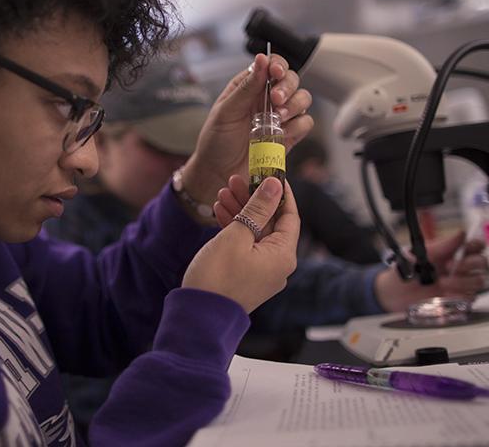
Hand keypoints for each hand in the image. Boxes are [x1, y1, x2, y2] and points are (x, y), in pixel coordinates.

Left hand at [181, 53, 313, 206]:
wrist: (218, 174)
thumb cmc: (216, 141)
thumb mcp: (226, 111)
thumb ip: (246, 87)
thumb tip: (261, 59)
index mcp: (249, 86)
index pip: (272, 65)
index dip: (278, 65)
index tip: (275, 73)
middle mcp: (267, 98)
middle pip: (292, 80)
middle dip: (287, 87)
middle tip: (275, 99)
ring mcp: (280, 117)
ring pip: (303, 99)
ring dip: (295, 105)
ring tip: (278, 117)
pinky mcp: (289, 136)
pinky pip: (305, 123)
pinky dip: (298, 126)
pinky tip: (283, 133)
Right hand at [182, 177, 299, 313]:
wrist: (198, 316)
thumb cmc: (217, 277)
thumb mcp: (237, 235)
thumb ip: (258, 208)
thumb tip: (275, 185)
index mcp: (283, 255)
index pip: (290, 215)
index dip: (280, 192)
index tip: (269, 173)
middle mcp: (277, 264)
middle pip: (271, 222)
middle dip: (253, 199)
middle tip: (236, 179)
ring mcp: (262, 271)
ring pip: (255, 232)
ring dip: (241, 211)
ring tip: (222, 192)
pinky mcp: (246, 275)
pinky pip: (246, 246)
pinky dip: (235, 228)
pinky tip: (220, 211)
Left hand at [374, 231, 488, 311]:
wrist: (393, 293)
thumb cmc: (406, 271)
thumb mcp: (421, 255)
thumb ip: (443, 246)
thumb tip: (461, 233)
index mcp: (452, 253)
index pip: (475, 246)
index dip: (477, 245)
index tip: (469, 248)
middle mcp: (459, 268)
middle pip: (482, 263)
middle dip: (469, 264)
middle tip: (451, 266)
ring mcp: (460, 284)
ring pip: (478, 281)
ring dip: (462, 281)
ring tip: (443, 282)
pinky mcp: (458, 300)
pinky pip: (470, 298)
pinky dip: (459, 296)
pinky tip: (445, 294)